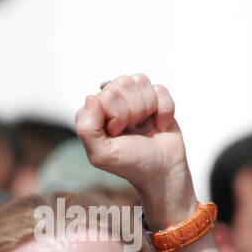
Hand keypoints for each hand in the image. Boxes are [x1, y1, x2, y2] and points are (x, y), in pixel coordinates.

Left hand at [76, 74, 196, 226]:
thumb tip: (91, 97)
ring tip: (142, 126)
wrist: (162, 170)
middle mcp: (109, 102)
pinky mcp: (155, 97)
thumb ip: (87, 129)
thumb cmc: (128, 163)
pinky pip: (159, 89)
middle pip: (122, 84)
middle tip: (131, 131)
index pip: (104, 95)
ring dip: (146, 108)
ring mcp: (132, 98)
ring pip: (139, 81)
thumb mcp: (101, 154)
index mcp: (92, 114)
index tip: (117, 134)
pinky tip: (158, 124)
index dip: (116, 115)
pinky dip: (164, 110)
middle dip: (131, 112)